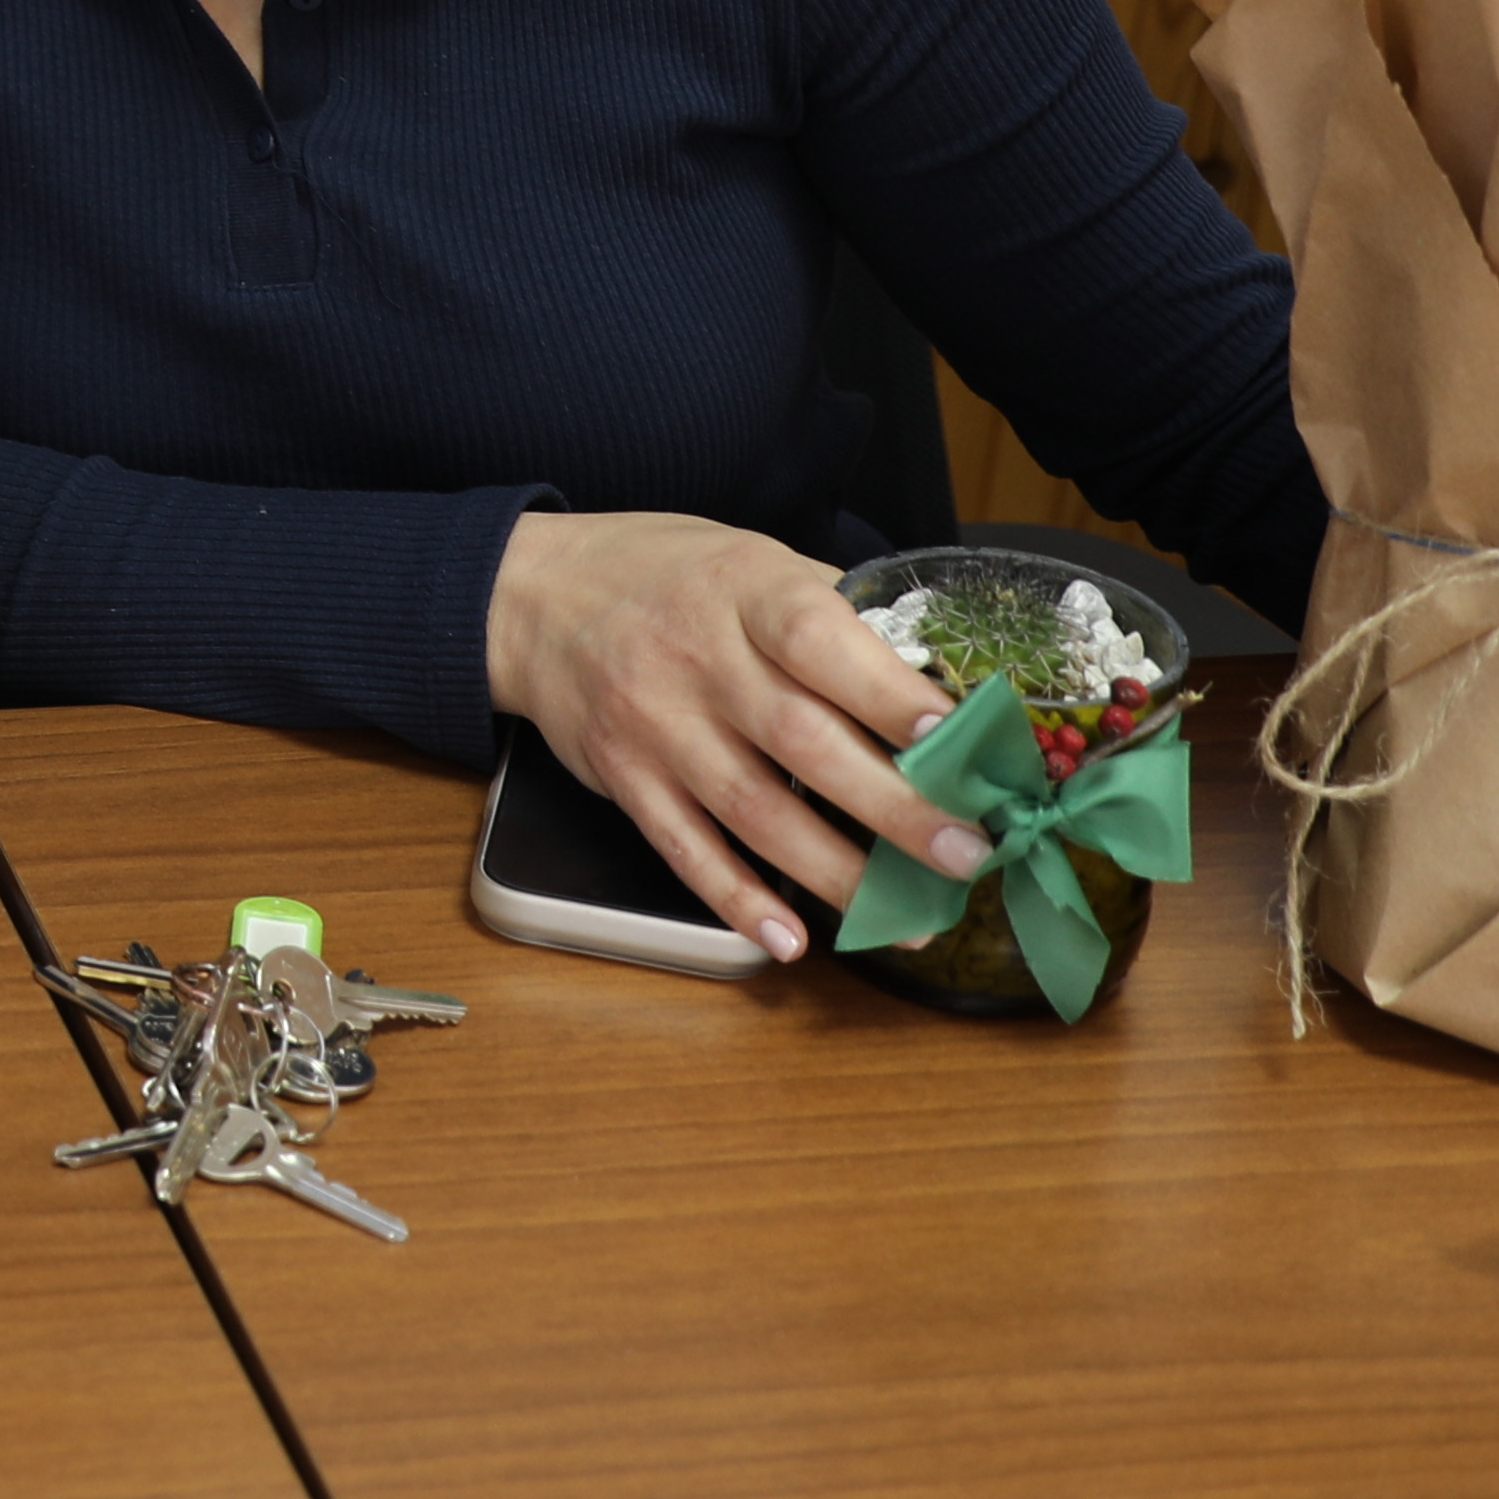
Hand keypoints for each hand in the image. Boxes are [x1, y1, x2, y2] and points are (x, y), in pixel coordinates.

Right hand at [486, 508, 982, 963]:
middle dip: (893, 806)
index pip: (818, 641)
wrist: (533, 599)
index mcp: (743, 591)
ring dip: (837, 873)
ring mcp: (656, 725)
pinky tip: (790, 938)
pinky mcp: (626, 780)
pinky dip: (738, 900)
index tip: (953, 734)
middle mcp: (696, 660)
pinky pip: (684, 850)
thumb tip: (934, 680)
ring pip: (754, 811)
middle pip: (801, 741)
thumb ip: (833, 611)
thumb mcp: (751, 559)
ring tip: (909, 914)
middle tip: (965, 852)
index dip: (885, 691)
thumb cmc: (666, 577)